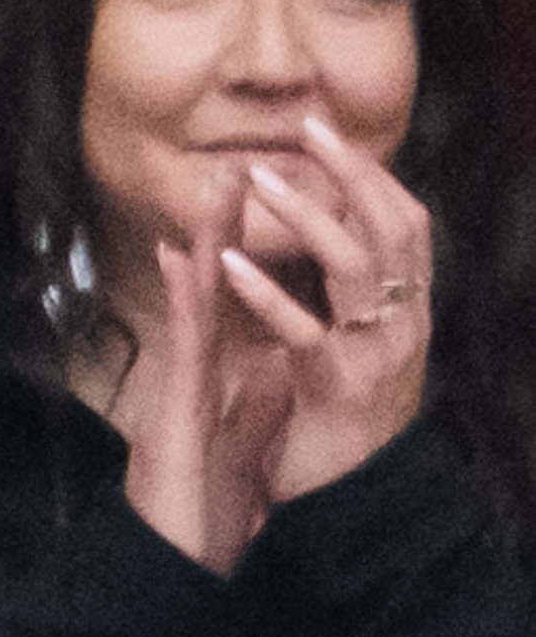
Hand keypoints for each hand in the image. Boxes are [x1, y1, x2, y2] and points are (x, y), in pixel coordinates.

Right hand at [118, 163, 296, 574]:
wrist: (172, 566)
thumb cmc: (203, 521)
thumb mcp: (242, 452)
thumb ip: (256, 408)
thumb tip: (277, 366)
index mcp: (210, 388)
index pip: (228, 312)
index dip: (238, 262)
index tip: (250, 212)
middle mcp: (189, 380)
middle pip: (209, 294)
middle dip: (221, 234)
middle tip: (232, 171)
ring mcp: (176, 390)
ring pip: (194, 304)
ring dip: (202, 245)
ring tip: (214, 189)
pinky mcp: (171, 409)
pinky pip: (184, 344)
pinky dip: (184, 299)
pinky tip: (182, 256)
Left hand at [216, 112, 431, 505]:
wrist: (352, 509)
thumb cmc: (343, 435)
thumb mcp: (352, 358)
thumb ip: (345, 307)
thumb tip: (330, 253)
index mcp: (408, 314)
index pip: (404, 223)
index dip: (373, 176)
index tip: (331, 135)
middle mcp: (404, 325)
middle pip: (390, 225)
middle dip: (350, 172)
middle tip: (307, 127)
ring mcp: (374, 356)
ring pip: (353, 265)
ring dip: (306, 216)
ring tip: (260, 179)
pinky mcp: (333, 389)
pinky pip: (302, 332)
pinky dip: (265, 294)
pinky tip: (227, 265)